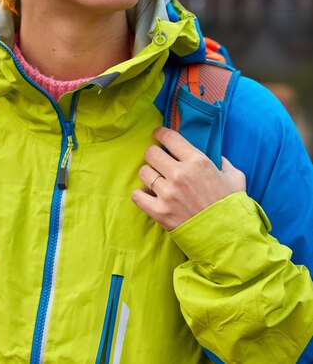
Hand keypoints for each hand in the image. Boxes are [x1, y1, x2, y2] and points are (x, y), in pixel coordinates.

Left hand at [131, 127, 245, 230]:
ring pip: (143, 172)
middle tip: (158, 162)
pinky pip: (137, 195)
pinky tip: (150, 196)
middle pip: (150, 153)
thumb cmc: (231, 207)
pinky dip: (141, 195)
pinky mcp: (159, 211)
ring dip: (149, 175)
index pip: (169, 137)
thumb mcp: (235, 178)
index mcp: (198, 161)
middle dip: (153, 155)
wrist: (228, 239)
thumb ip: (223, 163)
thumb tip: (217, 157)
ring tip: (156, 181)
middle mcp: (180, 174)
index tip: (157, 135)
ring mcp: (168, 193)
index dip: (160, 134)